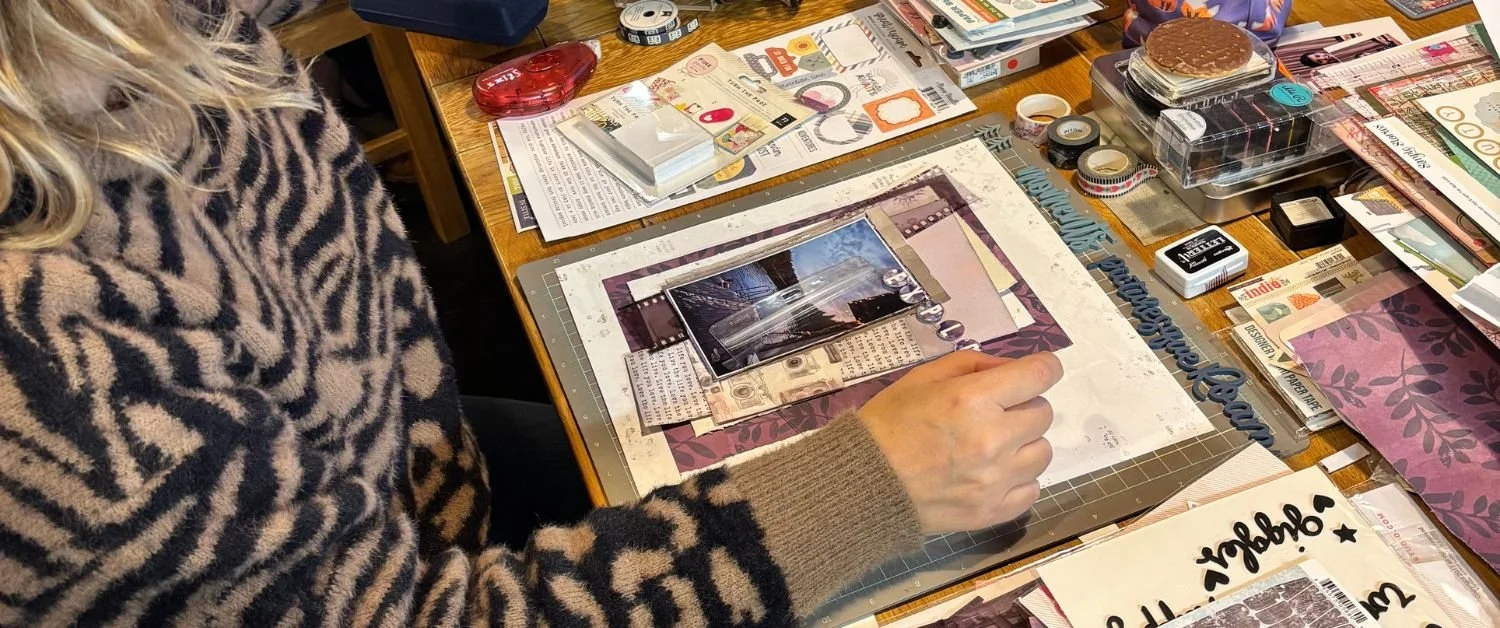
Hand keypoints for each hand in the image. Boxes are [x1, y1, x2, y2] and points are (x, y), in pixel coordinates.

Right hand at [859, 351, 1062, 534]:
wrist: (863, 483)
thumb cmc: (889, 423)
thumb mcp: (923, 377)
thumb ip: (972, 365)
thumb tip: (1011, 370)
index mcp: (973, 399)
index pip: (1040, 375)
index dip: (1043, 368)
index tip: (1036, 372)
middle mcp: (992, 439)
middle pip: (1043, 414)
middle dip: (1024, 407)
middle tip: (995, 413)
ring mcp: (995, 480)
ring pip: (1042, 453)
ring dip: (1024, 445)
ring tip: (994, 447)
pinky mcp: (992, 511)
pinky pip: (1032, 490)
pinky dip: (1018, 480)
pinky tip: (993, 474)